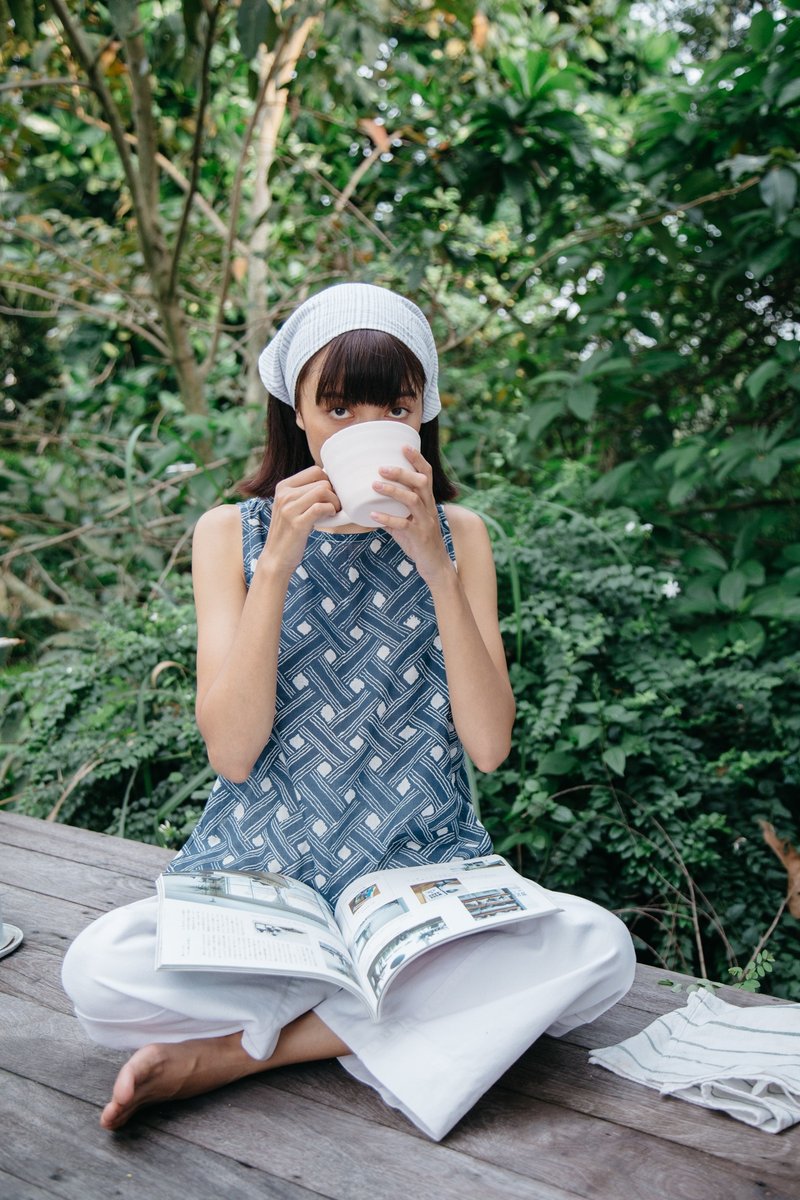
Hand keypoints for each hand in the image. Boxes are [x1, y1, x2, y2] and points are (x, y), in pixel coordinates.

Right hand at [266, 466, 339, 573]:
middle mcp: (284, 495)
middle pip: (322, 482)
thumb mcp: (291, 506)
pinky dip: (330, 511)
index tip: (329, 496)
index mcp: (283, 487)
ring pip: (323, 491)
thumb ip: (304, 493)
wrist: (276, 557)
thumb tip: (330, 481)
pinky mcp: (297, 523)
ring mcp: (289, 509)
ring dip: (334, 502)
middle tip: (334, 507)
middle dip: (334, 494)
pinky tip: (329, 518)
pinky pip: (321, 507)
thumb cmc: (289, 531)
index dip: (328, 481)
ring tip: (332, 512)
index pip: (315, 471)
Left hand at [370, 446, 453, 586]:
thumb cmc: (420, 543)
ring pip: (413, 500)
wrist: (436, 567)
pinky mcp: (419, 536)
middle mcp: (429, 509)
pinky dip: (387, 518)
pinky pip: (403, 525)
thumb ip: (393, 514)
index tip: (403, 446)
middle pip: (420, 483)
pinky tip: (373, 515)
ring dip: (393, 491)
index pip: (426, 475)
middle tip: (381, 467)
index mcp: (428, 502)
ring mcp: (425, 522)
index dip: (417, 459)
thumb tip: (371, 507)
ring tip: (374, 485)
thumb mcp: (406, 525)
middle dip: (402, 472)